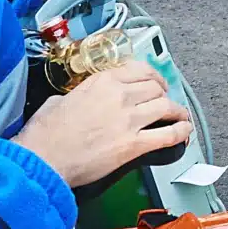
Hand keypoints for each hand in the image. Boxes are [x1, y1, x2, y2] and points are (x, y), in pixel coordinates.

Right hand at [15, 62, 192, 186]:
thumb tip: (80, 101)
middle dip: (164, 94)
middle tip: (166, 102)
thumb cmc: (45, 134)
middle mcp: (119, 96)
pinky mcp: (133, 145)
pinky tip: (185, 133)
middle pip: (155, 88)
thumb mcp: (58, 100)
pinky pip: (168, 135)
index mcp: (101, 81)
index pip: (139, 70)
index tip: (156, 82)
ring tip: (181, 117)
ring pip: (167, 107)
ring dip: (178, 112)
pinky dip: (181, 133)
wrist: (42, 158)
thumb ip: (78, 96)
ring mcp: (128, 120)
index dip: (153, 76)